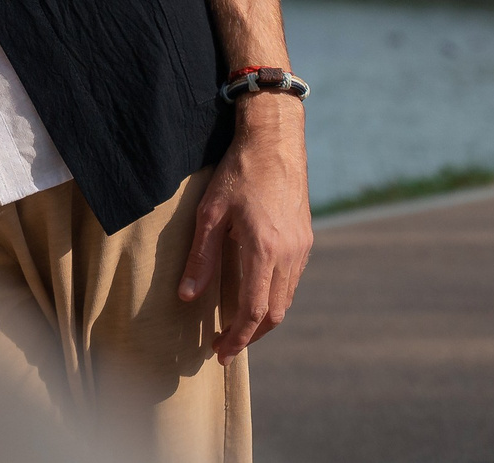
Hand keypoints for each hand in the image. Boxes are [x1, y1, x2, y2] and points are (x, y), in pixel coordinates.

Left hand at [177, 92, 312, 361]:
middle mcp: (289, 254)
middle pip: (274, 313)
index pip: (254, 312)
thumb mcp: (210, 213)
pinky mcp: (305, 238)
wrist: (275, 141)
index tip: (220, 352)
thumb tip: (187, 296)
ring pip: (286, 299)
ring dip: (264, 319)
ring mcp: (301, 247)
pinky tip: (256, 293)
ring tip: (238, 325)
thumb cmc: (238, 172)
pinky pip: (292, 280)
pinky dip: (275, 296)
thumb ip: (202, 257)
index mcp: (264, 250)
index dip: (236, 338)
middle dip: (250, 335)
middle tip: (226, 345)